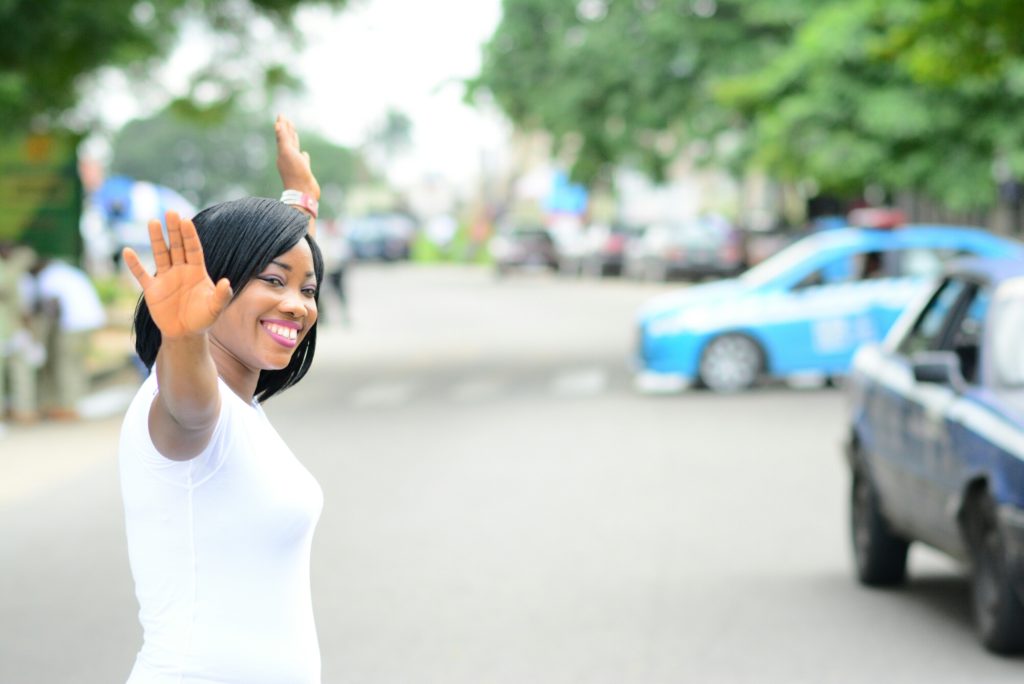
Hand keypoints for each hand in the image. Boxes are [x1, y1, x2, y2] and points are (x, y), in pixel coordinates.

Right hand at [123, 212, 232, 339]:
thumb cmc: (202, 318)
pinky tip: (128, 251)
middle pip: (177, 246)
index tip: (186, 220)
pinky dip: (134, 264)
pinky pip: (141, 274)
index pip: (194, 249)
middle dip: (174, 230)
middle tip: (171, 212)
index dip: (190, 235)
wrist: (185, 333)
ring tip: (153, 221)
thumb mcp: (215, 308)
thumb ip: (221, 295)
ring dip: (156, 239)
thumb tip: (226, 282)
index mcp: (197, 271)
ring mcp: (165, 278)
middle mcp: (181, 270)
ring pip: (160, 254)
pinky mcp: (152, 289)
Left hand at [275, 114, 319, 199]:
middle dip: (287, 130)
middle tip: (287, 120)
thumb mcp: (287, 153)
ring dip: (294, 141)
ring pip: (294, 149)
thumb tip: (278, 124)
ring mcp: (296, 164)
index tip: (281, 115)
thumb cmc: (295, 173)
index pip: (281, 135)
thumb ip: (283, 139)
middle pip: (286, 140)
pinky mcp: (304, 171)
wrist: (303, 193)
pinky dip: (303, 156)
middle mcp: (288, 157)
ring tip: (295, 133)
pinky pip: (303, 160)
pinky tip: (304, 154)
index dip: (282, 125)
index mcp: (283, 152)